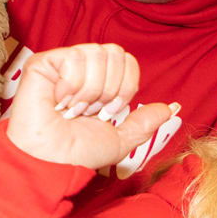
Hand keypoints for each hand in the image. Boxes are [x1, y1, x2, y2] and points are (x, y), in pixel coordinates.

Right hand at [2, 43, 176, 170]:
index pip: (127, 61)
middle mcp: (81, 69)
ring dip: (89, 91)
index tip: (109, 112)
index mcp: (99, 81)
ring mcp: (60, 64)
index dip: (125, 86)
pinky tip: (57, 102)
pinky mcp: (42, 63)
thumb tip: (174, 107)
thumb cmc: (77, 154)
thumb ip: (146, 121)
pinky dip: (70, 87)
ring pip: (96, 55)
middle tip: (90, 111)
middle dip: (109, 89)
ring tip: (72, 109)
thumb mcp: (121, 139)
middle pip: (115, 53)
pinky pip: (73, 59)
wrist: (51, 163)